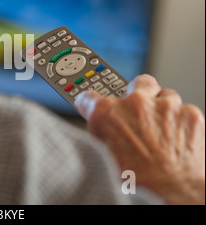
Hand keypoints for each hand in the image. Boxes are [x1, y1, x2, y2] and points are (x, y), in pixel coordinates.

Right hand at [74, 74, 204, 204]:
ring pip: (164, 95)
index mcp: (105, 114)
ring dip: (161, 109)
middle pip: (136, 84)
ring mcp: (164, 106)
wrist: (174, 194)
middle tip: (138, 112)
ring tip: (160, 131)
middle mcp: (133, 104)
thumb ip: (101, 133)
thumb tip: (100, 127)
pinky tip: (176, 139)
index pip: (89, 96)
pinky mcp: (189, 113)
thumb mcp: (104, 157)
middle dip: (138, 95)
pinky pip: (184, 110)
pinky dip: (180, 122)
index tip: (95, 103)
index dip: (92, 102)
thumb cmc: (138, 183)